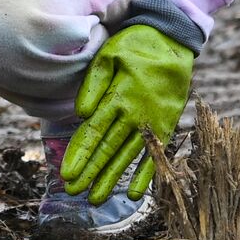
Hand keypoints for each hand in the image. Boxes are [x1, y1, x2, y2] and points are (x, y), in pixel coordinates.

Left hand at [61, 24, 193, 203]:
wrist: (173, 41)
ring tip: (96, 198)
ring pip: (129, 156)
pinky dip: (146, 174)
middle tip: (73, 192)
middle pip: (108, 148)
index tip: (66, 174)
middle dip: (90, 172)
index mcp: (119, 96)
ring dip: (112, 178)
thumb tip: (82, 112)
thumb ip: (94, 83)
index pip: (94, 132)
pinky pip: (156, 153)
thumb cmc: (134, 47)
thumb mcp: (109, 55)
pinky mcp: (167, 125)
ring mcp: (154, 122)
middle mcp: (137, 114)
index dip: (80, 154)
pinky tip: (135, 194)